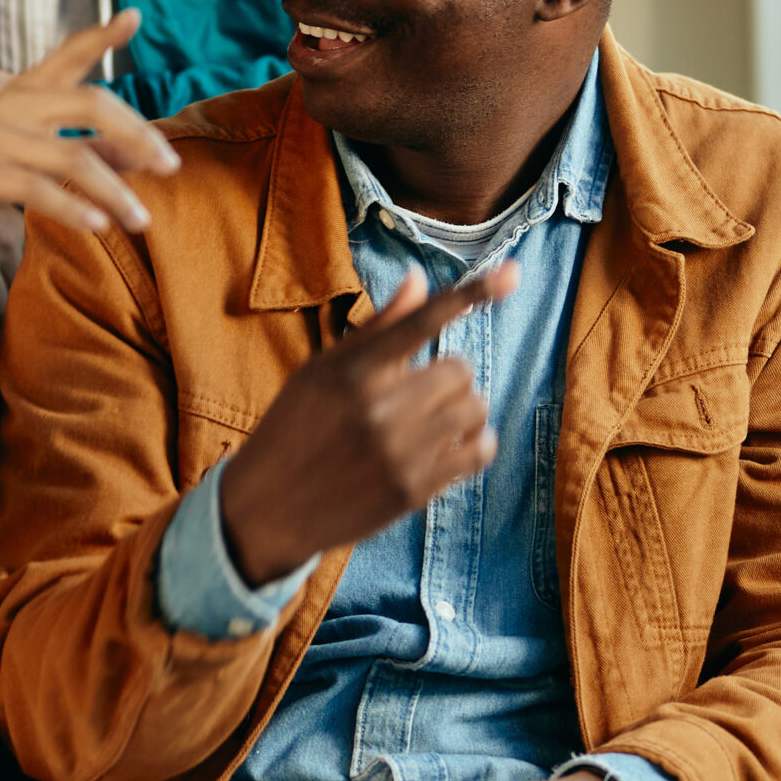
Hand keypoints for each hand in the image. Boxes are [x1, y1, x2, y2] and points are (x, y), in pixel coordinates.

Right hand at [0, 11, 180, 268]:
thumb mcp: (26, 154)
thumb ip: (81, 149)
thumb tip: (140, 157)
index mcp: (21, 93)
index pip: (67, 56)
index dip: (101, 35)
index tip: (133, 16)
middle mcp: (11, 106)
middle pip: (92, 105)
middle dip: (139, 135)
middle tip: (172, 167)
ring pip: (74, 157)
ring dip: (116, 192)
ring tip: (142, 221)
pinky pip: (39, 190)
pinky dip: (74, 209)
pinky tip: (99, 226)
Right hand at [216, 264, 517, 585]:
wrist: (268, 507)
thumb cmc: (295, 427)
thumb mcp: (320, 372)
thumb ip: (376, 327)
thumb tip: (418, 278)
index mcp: (350, 370)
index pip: (422, 321)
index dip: (471, 294)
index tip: (513, 273)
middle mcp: (377, 407)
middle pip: (459, 370)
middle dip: (446, 377)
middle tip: (418, 392)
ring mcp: (399, 451)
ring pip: (475, 408)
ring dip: (461, 410)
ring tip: (429, 421)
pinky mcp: (415, 489)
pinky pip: (480, 451)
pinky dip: (475, 443)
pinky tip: (449, 445)